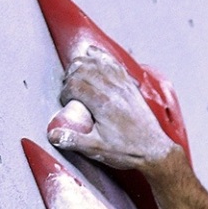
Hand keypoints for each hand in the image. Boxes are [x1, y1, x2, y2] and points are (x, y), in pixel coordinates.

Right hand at [48, 46, 177, 171]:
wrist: (154, 150)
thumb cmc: (129, 150)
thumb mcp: (97, 150)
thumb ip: (74, 140)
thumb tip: (53, 134)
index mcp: (102, 103)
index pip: (74, 84)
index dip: (64, 92)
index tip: (66, 103)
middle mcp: (113, 89)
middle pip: (83, 68)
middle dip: (69, 77)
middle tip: (68, 90)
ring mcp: (123, 85)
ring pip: (97, 62)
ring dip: (82, 65)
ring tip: (76, 76)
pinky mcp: (130, 85)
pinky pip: (113, 63)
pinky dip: (100, 57)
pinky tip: (94, 58)